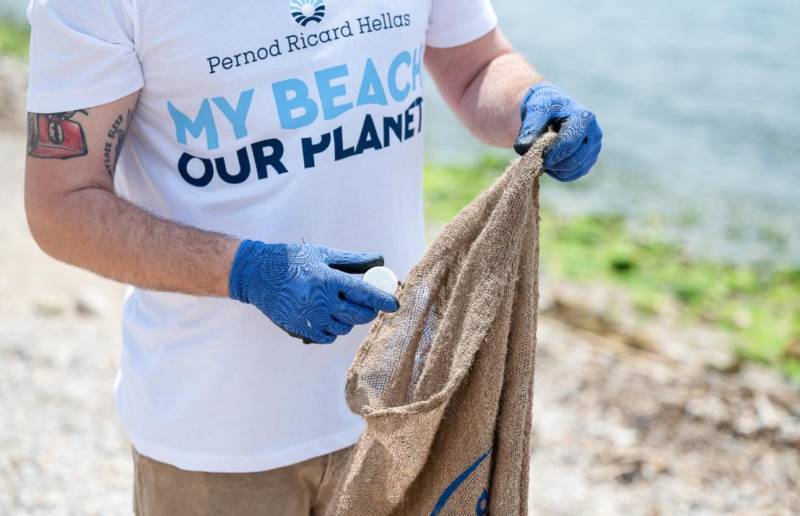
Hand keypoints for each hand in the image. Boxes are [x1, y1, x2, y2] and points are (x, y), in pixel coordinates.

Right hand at [228, 240, 399, 344]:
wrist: (257, 275)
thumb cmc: (294, 261)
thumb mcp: (323, 255)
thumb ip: (353, 261)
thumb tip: (380, 261)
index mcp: (327, 279)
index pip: (364, 293)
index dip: (382, 300)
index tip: (395, 304)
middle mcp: (320, 301)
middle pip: (359, 315)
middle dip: (369, 311)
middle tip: (370, 305)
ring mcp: (310, 318)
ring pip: (344, 328)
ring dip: (349, 320)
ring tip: (340, 306)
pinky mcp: (300, 329)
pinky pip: (328, 337)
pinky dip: (332, 329)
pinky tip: (327, 316)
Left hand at [514, 83, 602, 181]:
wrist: (553, 110)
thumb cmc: (545, 109)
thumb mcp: (535, 111)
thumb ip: (529, 128)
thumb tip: (524, 148)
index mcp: (584, 119)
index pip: (568, 143)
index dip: (551, 153)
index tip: (537, 155)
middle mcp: (594, 134)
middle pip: (573, 160)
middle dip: (553, 162)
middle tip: (538, 157)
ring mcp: (594, 149)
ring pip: (573, 170)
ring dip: (555, 168)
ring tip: (544, 156)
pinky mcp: (589, 160)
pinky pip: (573, 175)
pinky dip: (559, 173)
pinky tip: (551, 161)